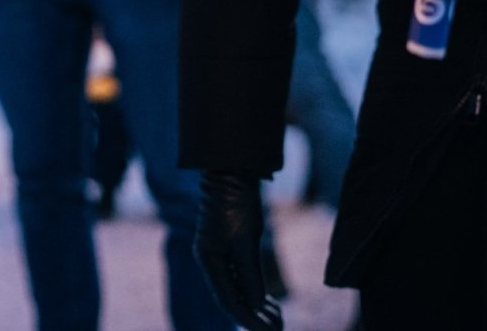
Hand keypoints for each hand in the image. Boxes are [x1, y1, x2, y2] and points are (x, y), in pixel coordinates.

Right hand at [194, 170, 282, 329]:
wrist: (234, 172)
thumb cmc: (236, 204)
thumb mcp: (245, 241)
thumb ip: (249, 276)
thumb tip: (255, 307)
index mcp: (208, 259)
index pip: (227, 299)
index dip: (247, 319)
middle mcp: (210, 259)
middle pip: (231, 298)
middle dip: (254, 316)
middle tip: (279, 327)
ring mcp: (219, 253)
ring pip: (237, 289)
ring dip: (256, 306)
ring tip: (278, 318)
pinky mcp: (230, 246)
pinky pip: (241, 277)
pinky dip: (254, 291)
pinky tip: (268, 301)